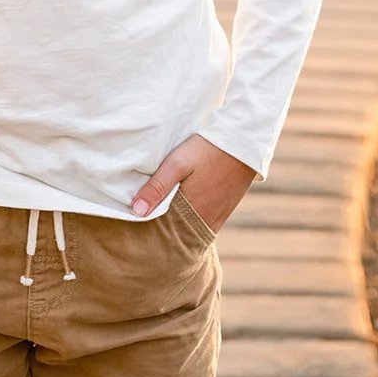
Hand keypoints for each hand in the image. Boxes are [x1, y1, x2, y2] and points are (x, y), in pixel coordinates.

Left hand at [130, 134, 256, 233]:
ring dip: (176, 225)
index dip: (149, 229)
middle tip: (143, 224)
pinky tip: (181, 210)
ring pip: (189, 229)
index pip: (164, 233)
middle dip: (161, 230)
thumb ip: (157, 187)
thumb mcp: (177, 163)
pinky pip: (202, 224)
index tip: (135, 226)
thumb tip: (136, 211)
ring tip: (160, 215)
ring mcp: (217, 219)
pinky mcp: (224, 212)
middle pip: (177, 234)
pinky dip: (190, 221)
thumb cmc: (207, 150)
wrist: (242, 142)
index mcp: (191, 212)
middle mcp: (205, 222)